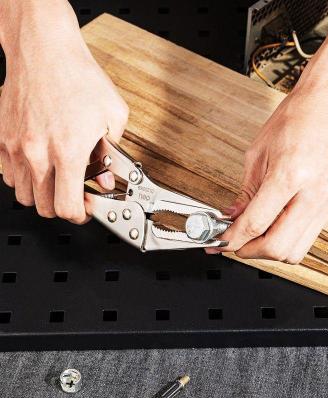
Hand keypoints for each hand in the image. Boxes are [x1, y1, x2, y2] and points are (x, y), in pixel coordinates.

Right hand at [0, 1, 128, 223]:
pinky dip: (24, 179)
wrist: (44, 49)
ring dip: (43, 195)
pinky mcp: (2, 138)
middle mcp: (37, 154)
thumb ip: (111, 155)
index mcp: (68, 152)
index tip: (86, 209)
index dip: (79, 215)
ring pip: (24, 194)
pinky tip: (39, 167)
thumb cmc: (78, 77)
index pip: (67, 207)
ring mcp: (16, 147)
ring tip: (57, 181)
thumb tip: (105, 180)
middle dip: (63, 207)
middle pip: (44, 207)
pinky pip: (8, 175)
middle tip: (75, 195)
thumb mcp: (113, 116)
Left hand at [213, 90, 327, 263]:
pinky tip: (273, 227)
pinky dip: (286, 239)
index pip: (256, 224)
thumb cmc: (298, 118)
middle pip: (277, 248)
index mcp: (290, 175)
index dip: (233, 239)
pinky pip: (307, 238)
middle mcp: (314, 194)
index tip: (221, 242)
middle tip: (235, 242)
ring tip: (253, 236)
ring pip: (295, 251)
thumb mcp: (259, 152)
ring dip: (269, 250)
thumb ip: (246, 191)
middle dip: (249, 251)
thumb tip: (234, 216)